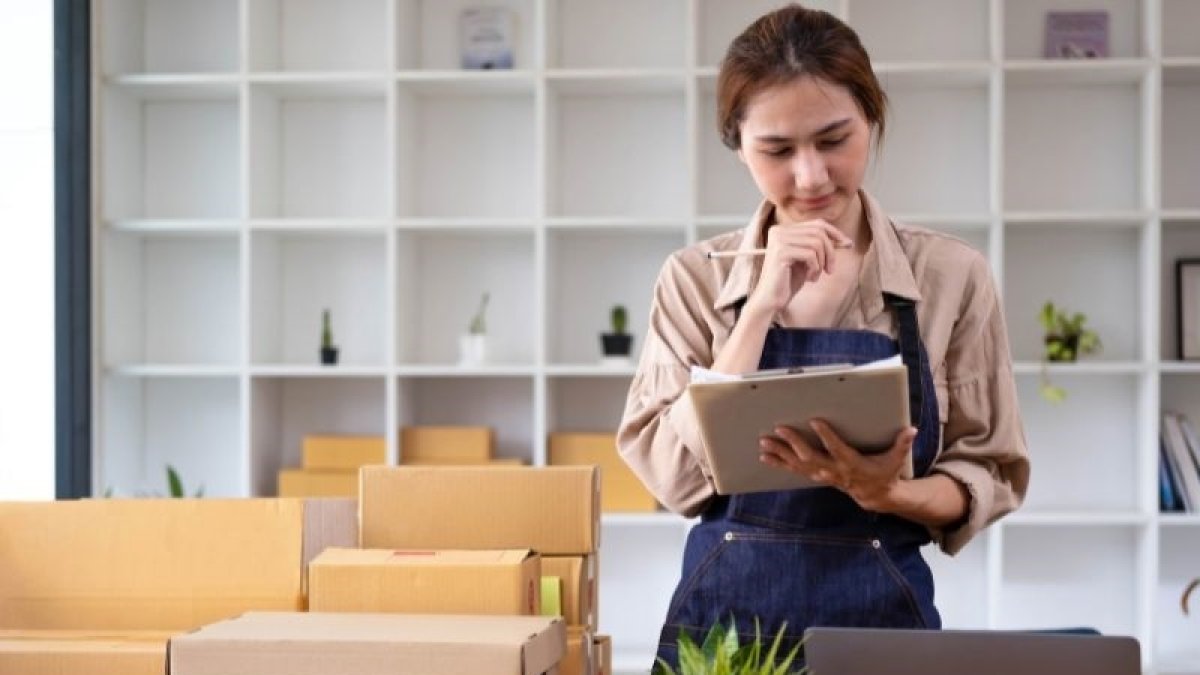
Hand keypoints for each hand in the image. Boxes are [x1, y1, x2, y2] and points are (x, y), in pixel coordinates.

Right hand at [746, 220, 852, 314]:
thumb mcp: (807, 260)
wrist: (771, 300)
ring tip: (817, 276)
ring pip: (816, 243)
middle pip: (818, 232)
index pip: (817, 224)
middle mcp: (778, 231)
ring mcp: (778, 241)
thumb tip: (846, 240)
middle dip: (830, 251)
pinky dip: (815, 268)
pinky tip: (810, 278)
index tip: (847, 244)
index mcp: (783, 230)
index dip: (835, 233)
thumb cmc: (789, 281)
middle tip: (830, 270)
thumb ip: (821, 247)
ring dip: (822, 262)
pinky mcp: (780, 253)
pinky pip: (810, 254)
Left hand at [759, 420, 916, 511]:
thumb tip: (912, 430)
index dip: (826, 436)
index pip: (837, 448)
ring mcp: (823, 475)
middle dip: (793, 443)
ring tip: (764, 443)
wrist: (875, 496)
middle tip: (779, 429)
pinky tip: (765, 456)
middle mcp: (834, 470)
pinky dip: (779, 463)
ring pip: (798, 464)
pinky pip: (795, 470)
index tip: (815, 421)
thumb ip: (902, 444)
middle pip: (810, 457)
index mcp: (852, 463)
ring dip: (780, 453)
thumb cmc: (884, 473)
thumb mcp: (896, 460)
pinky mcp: (817, 476)